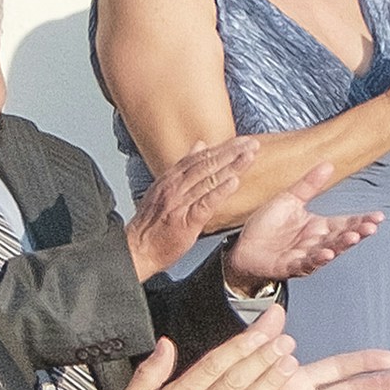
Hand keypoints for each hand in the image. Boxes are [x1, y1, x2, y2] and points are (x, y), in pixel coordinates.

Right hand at [122, 138, 251, 280]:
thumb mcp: (165, 188)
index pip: (200, 157)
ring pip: (208, 179)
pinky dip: (220, 191)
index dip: (222, 147)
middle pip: (206, 164)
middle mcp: (175, 186)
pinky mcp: (185, 220)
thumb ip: (184, 167)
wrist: (137, 249)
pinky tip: (234, 182)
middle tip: (252, 144)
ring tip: (249, 156)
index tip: (242, 141)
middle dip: (231, 152)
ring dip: (231, 166)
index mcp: (171, 179)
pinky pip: (205, 203)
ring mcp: (179, 202)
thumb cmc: (152, 223)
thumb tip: (200, 145)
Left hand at [221, 162, 380, 289]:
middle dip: (358, 233)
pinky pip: (306, 263)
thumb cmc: (267, 226)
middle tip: (371, 227)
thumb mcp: (289, 199)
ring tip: (353, 237)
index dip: (362, 220)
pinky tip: (327, 254)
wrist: (243, 247)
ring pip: (329, 251)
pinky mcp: (291, 267)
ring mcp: (306, 256)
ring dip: (342, 246)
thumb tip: (329, 163)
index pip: (346, 222)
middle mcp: (317, 243)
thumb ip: (309, 185)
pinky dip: (317, 260)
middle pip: (342, 237)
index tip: (379, 216)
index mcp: (319, 227)